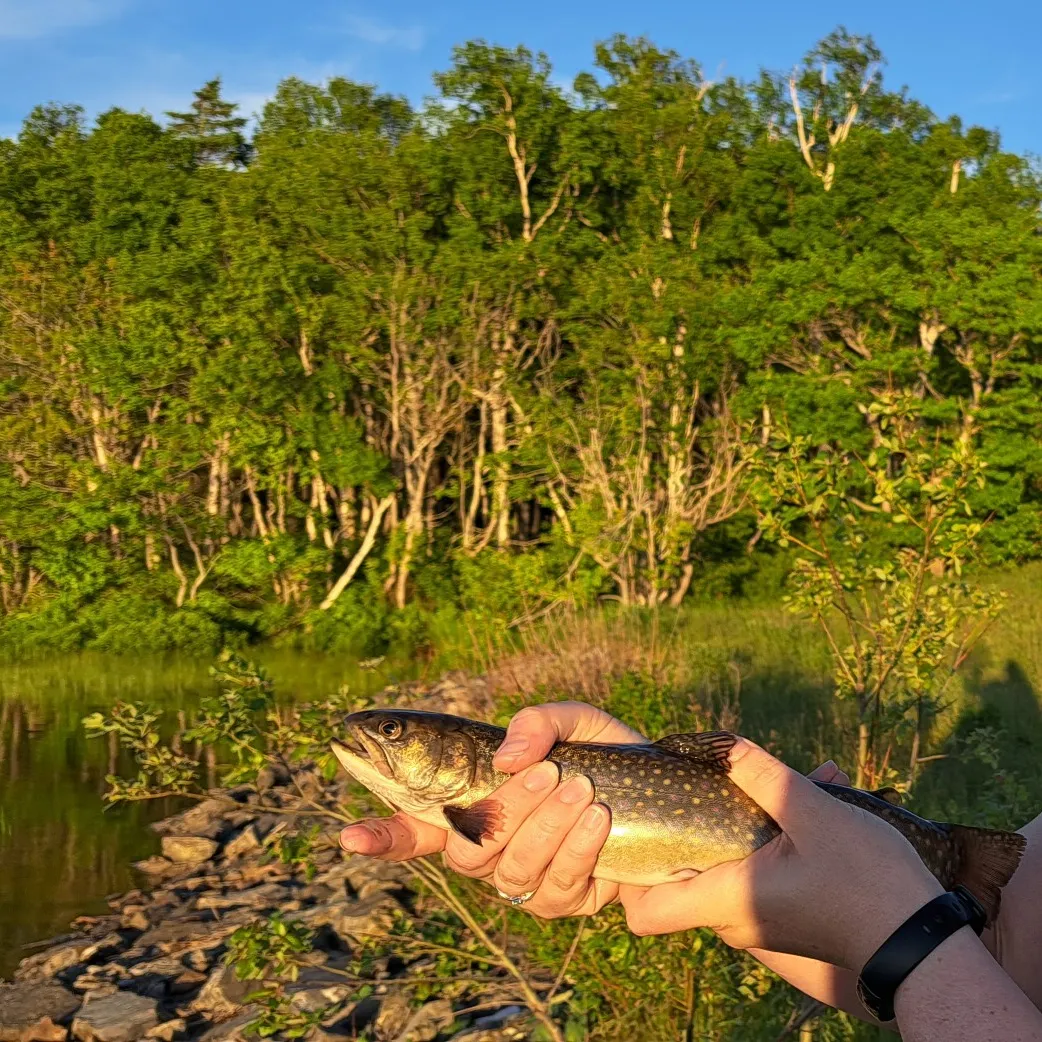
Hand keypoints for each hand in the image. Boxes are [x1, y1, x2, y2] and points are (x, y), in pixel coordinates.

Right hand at [339, 701, 643, 918]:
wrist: (668, 796)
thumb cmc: (608, 755)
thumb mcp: (575, 721)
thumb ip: (538, 722)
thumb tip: (509, 759)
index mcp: (478, 802)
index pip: (415, 826)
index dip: (380, 834)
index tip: (348, 838)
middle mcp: (491, 846)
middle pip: (465, 848)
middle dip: (505, 809)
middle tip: (547, 772)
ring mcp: (524, 877)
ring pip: (509, 865)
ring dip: (545, 824)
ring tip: (582, 789)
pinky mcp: (563, 899)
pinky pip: (555, 884)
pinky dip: (577, 847)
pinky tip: (598, 818)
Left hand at [619, 738, 943, 972]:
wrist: (920, 940)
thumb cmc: (866, 881)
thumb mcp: (811, 812)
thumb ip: (761, 775)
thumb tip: (723, 742)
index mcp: (725, 899)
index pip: (641, 912)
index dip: (628, 873)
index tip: (640, 826)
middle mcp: (732, 920)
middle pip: (677, 880)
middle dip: (687, 829)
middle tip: (700, 785)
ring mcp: (756, 922)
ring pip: (719, 871)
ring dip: (730, 829)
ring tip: (763, 787)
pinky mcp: (779, 917)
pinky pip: (749, 876)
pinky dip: (757, 843)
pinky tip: (797, 806)